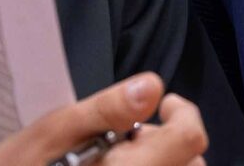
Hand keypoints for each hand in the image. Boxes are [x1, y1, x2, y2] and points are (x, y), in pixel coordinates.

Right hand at [0, 73, 206, 165]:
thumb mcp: (49, 137)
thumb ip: (104, 111)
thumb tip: (152, 86)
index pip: (190, 139)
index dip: (182, 112)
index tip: (161, 103)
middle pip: (193, 164)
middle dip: (171, 141)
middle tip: (129, 135)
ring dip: (162, 162)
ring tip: (119, 158)